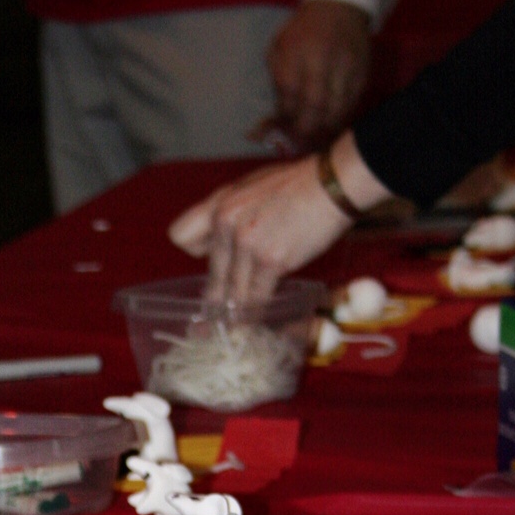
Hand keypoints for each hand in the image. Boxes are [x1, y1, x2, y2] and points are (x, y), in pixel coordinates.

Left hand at [168, 132, 389, 302]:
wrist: (333, 184)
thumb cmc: (298, 185)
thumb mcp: (251, 187)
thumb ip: (231, 215)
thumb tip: (220, 244)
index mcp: (220, 204)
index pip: (181, 235)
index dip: (196, 252)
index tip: (214, 262)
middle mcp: (226, 224)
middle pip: (212, 275)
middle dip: (217, 298)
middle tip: (213, 320)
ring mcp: (247, 243)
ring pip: (231, 292)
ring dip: (235, 313)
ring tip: (234, 330)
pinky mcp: (270, 260)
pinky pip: (255, 297)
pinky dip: (256, 313)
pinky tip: (257, 322)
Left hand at [260, 0, 371, 146]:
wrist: (339, 6)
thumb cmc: (302, 31)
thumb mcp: (279, 47)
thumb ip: (277, 80)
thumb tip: (278, 116)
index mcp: (295, 53)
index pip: (289, 96)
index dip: (285, 118)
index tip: (282, 130)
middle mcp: (322, 60)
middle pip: (314, 106)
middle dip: (306, 129)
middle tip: (301, 140)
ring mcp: (345, 66)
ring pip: (336, 108)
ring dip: (325, 128)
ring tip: (317, 137)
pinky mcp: (362, 71)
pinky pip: (352, 102)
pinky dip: (342, 117)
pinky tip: (333, 123)